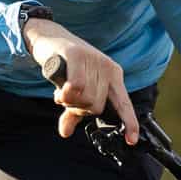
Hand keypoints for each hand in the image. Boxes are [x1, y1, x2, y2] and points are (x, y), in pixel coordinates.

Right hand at [26, 19, 137, 144]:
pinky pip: (76, 87)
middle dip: (78, 109)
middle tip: (67, 99)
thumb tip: (65, 132)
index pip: (124, 104)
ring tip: (62, 91)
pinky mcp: (77, 55)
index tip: (131, 140)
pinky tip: (59, 90)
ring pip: (85, 98)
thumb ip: (73, 111)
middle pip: (96, 106)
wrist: (49, 39)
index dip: (129, 122)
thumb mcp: (73, 90)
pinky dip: (65, 94)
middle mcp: (107, 68)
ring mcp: (94, 60)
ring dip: (68, 101)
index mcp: (113, 76)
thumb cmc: (66, 66)